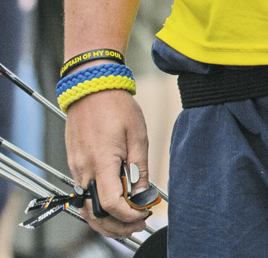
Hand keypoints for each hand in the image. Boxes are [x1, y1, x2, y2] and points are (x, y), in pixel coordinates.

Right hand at [64, 89, 150, 237]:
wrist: (92, 89)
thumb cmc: (117, 107)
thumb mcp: (138, 135)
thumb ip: (139, 167)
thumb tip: (143, 192)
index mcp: (102, 163)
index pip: (110, 203)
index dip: (128, 215)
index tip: (144, 214)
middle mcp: (84, 170)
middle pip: (94, 214)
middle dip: (117, 226)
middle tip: (139, 224)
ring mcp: (77, 169)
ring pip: (87, 207)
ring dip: (106, 220)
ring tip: (128, 220)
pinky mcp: (75, 165)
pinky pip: (84, 194)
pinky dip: (98, 207)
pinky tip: (116, 204)